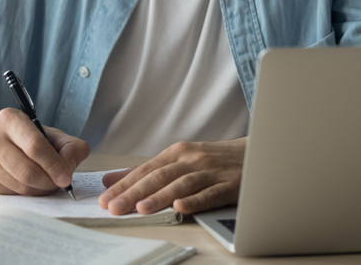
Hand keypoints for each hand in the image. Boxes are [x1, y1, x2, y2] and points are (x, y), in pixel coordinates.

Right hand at [0, 108, 89, 194]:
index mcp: (9, 119)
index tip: (66, 177)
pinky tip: (29, 185)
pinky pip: (10, 195)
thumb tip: (71, 166)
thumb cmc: (16, 136)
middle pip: (27, 171)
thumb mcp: (42, 131)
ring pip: (20, 187)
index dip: (54, 165)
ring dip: (39, 190)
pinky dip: (26, 194)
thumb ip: (66, 144)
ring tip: (47, 183)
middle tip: (59, 184)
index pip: (35, 146)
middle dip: (49, 182)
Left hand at [98, 138, 243, 214]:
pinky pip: (210, 194)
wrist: (257, 154)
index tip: (104, 198)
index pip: (145, 169)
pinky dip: (195, 200)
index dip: (124, 184)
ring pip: (182, 185)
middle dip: (134, 192)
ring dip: (160, 196)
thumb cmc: (214, 160)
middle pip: (159, 176)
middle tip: (113, 207)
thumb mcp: (180, 160)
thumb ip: (147, 171)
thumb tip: (110, 179)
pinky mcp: (230, 185)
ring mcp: (211, 171)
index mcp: (178, 153)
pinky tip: (181, 207)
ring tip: (140, 208)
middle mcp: (192, 159)